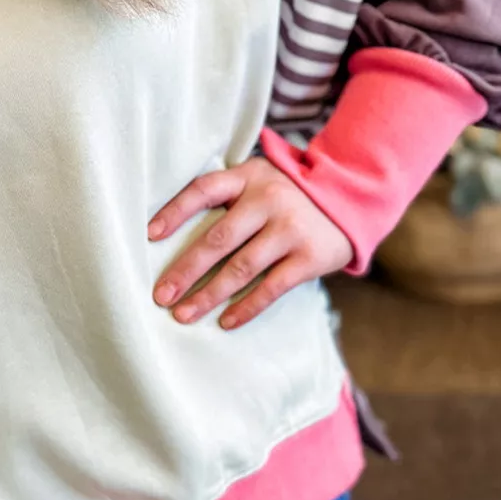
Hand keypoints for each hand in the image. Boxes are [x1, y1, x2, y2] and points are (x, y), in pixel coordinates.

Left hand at [147, 157, 352, 329]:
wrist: (351, 197)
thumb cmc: (288, 195)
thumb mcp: (259, 180)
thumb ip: (227, 196)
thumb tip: (171, 232)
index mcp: (248, 178)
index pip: (203, 190)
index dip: (174, 212)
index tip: (149, 236)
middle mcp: (269, 200)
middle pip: (218, 239)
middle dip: (185, 270)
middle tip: (161, 295)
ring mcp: (290, 229)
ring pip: (241, 268)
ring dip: (208, 295)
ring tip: (183, 315)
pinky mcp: (309, 257)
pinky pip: (271, 287)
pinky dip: (246, 306)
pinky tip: (225, 321)